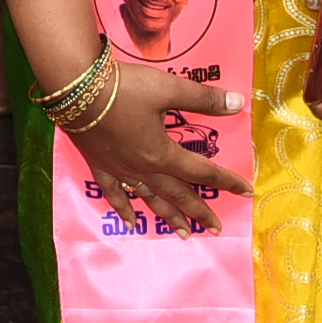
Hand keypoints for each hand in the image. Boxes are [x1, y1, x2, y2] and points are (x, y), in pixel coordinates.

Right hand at [65, 67, 249, 237]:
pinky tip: (131, 223)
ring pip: (150, 200)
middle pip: (178, 194)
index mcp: (162, 153)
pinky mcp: (100, 165)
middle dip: (199, 211)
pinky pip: (115, 195)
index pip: (201, 172)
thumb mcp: (168, 88)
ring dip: (169, 217)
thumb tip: (238, 103)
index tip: (245, 191)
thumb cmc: (124, 88)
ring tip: (185, 234)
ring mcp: (121, 170)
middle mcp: (144, 169)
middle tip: (217, 229)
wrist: (76, 88)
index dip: (225, 180)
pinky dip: (125, 209)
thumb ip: (203, 99)